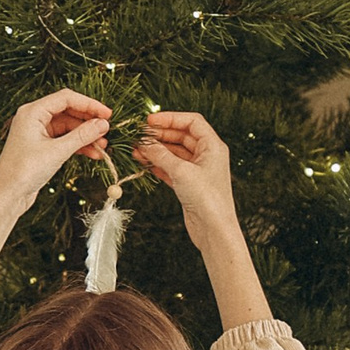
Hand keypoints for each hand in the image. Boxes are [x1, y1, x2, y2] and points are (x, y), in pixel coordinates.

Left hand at [0, 89, 113, 201]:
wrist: (8, 195)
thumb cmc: (24, 171)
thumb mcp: (57, 151)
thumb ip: (82, 136)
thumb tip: (103, 124)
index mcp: (32, 112)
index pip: (66, 98)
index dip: (89, 104)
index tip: (108, 114)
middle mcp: (34, 118)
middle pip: (68, 111)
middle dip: (88, 122)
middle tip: (107, 130)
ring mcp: (37, 132)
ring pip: (68, 127)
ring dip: (85, 136)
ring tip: (102, 147)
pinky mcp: (41, 146)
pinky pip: (64, 140)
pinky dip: (78, 145)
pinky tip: (93, 154)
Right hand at [133, 109, 236, 235]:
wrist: (214, 230)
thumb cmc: (206, 198)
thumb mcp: (181, 171)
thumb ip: (160, 154)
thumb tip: (143, 143)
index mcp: (212, 146)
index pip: (192, 122)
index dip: (170, 119)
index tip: (150, 121)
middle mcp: (206, 155)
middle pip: (181, 136)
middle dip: (159, 135)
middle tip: (139, 136)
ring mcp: (197, 170)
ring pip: (173, 153)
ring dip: (155, 151)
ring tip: (136, 150)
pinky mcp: (189, 184)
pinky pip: (170, 168)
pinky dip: (157, 164)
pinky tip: (143, 162)